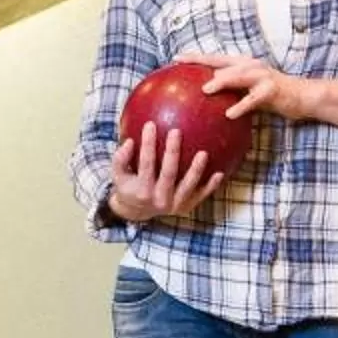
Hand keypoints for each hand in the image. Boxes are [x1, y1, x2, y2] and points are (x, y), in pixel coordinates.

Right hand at [106, 119, 222, 223]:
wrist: (137, 212)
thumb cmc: (128, 186)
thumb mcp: (118, 175)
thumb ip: (120, 159)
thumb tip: (129, 141)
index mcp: (142, 190)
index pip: (145, 164)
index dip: (147, 144)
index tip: (150, 124)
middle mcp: (159, 200)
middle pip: (168, 173)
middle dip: (172, 152)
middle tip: (176, 131)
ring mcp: (174, 205)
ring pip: (188, 186)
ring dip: (196, 170)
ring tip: (203, 153)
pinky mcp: (185, 208)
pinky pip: (200, 196)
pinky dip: (210, 187)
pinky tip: (219, 173)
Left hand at [177, 49, 318, 123]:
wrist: (303, 97)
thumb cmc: (274, 97)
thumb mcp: (249, 93)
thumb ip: (231, 93)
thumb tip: (208, 103)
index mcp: (243, 65)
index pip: (215, 59)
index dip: (196, 57)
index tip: (176, 58)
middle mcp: (251, 66)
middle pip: (222, 62)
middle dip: (202, 61)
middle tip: (182, 65)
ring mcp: (263, 76)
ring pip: (239, 75)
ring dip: (222, 80)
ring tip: (205, 89)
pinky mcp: (272, 90)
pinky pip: (254, 99)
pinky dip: (241, 106)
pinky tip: (229, 114)